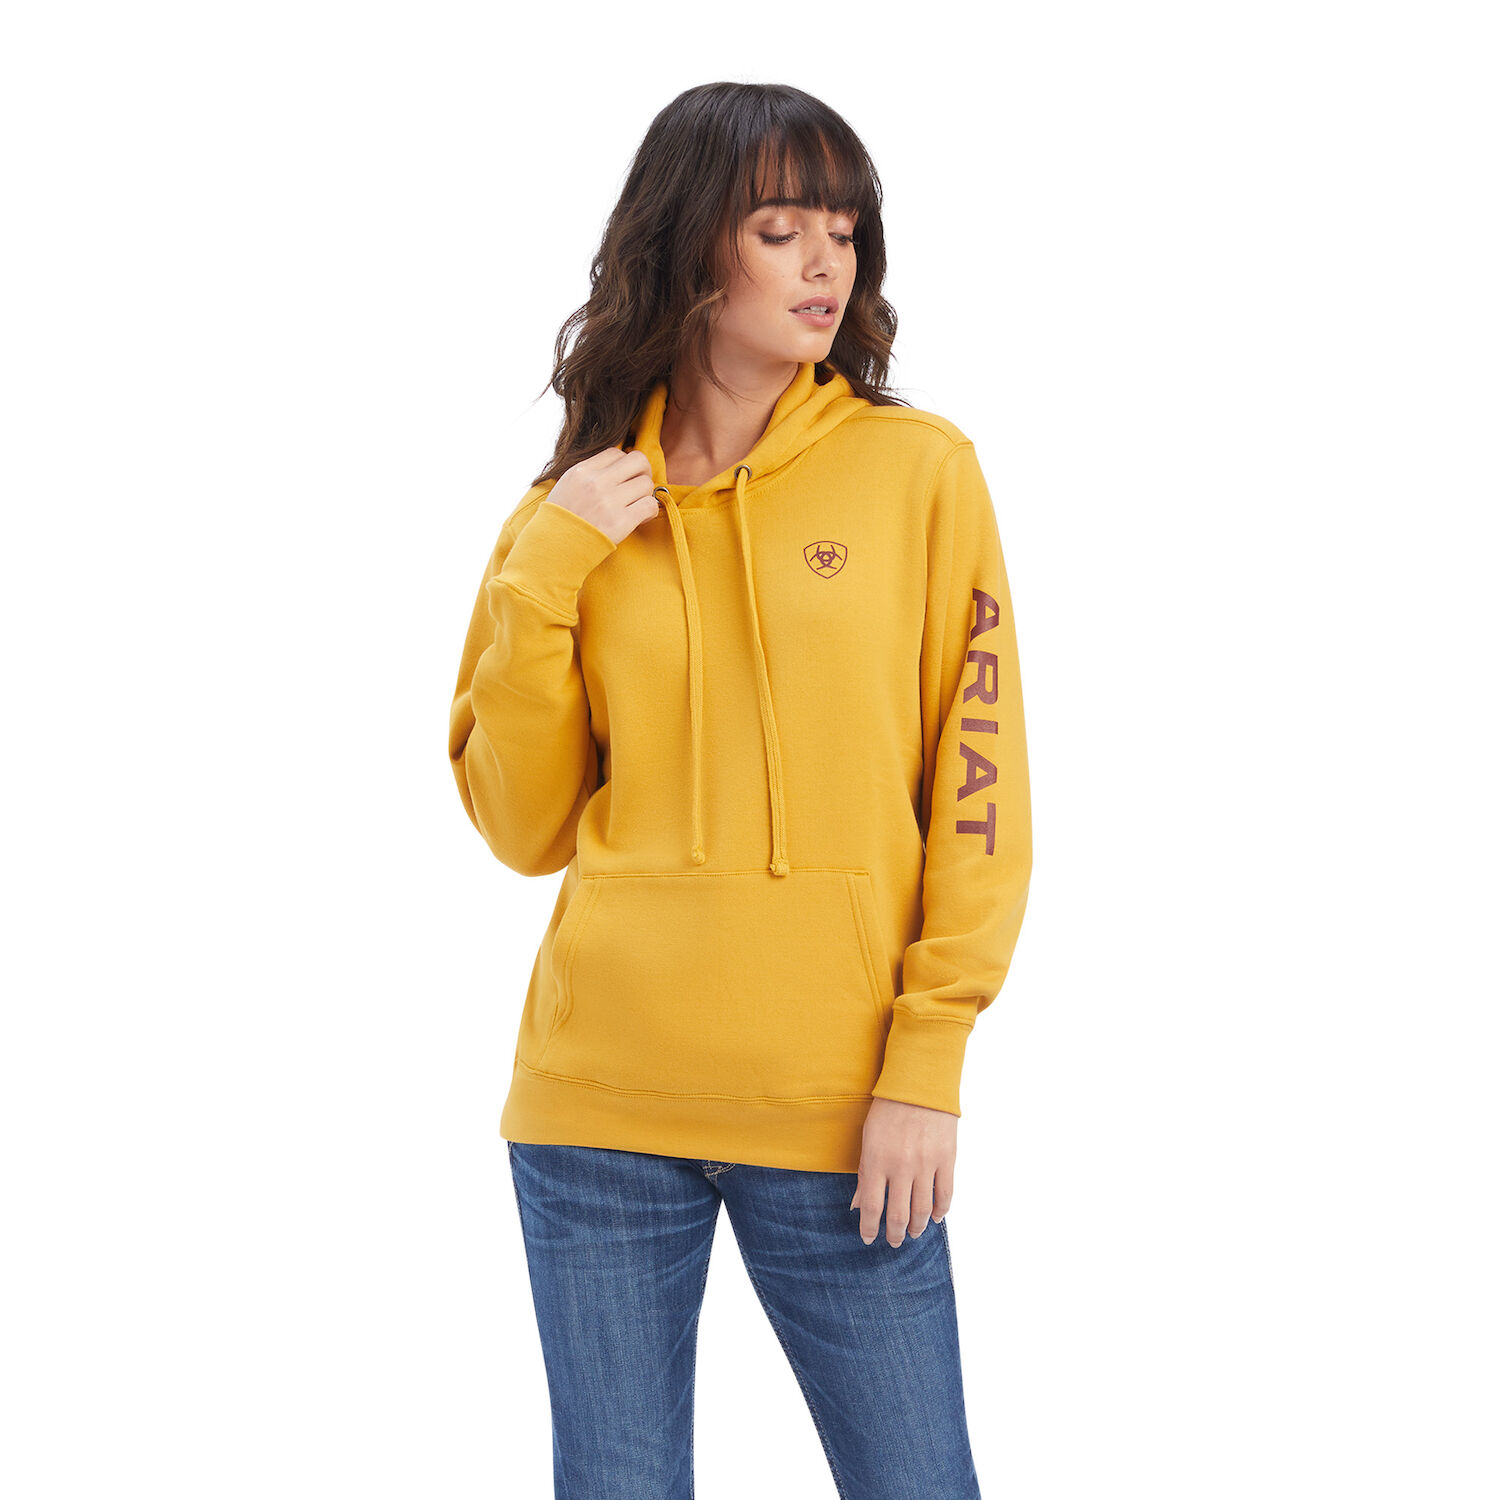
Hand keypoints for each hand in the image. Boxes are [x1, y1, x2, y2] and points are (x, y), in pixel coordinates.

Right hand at [545, 445, 658, 544]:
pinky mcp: (620, 522)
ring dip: (645, 495)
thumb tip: (616, 466)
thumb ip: (589, 473)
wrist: (554, 549)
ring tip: (636, 506)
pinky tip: (641, 518)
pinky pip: (650, 505)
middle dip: (643, 472)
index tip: (624, 478)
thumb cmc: (560, 520)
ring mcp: (609, 502)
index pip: (617, 453)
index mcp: (582, 471)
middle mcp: (596, 482)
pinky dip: (650, 511)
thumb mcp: (567, 485)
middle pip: (638, 461)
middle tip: (638, 486)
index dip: (625, 464)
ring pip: (646, 484)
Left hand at [849, 1097, 956, 1246]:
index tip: (868, 1238)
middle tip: (894, 1242)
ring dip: (918, 1227)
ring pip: (923, 1210)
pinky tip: (936, 1218)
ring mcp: (926, 1164)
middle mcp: (901, 1166)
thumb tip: (858, 1206)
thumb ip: (865, 1174)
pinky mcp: (946, 1159)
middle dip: (895, 1234)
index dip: (869, 1228)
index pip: (872, 1207)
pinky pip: (945, 1194)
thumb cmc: (888, 1110)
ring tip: (914, 1233)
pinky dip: (941, 1211)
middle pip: (898, 1215)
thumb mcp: (868, 1139)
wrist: (919, 1084)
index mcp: (877, 1160)